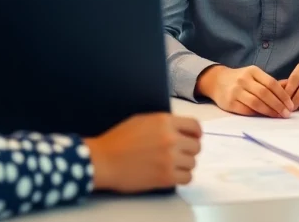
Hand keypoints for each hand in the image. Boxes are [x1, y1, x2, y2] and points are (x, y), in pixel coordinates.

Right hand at [85, 113, 201, 192]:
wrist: (103, 161)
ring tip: (172, 165)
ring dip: (184, 164)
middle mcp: (171, 138)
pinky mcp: (166, 177)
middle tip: (179, 154)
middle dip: (189, 150)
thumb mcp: (142, 120)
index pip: (195, 126)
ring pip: (193, 162)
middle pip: (196, 146)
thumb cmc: (117, 140)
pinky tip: (172, 175)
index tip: (193, 138)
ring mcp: (169, 158)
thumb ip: (163, 123)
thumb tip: (180, 129)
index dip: (196, 134)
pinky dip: (182, 177)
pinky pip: (187, 177)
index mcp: (165, 121)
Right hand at [197, 65, 294, 117]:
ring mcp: (235, 91)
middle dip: (278, 105)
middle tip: (287, 114)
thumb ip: (270, 82)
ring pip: (256, 103)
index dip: (283, 95)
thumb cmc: (241, 79)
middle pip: (265, 93)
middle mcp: (243, 79)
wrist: (216, 81)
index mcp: (252, 71)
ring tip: (278, 116)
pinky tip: (265, 117)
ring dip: (270, 111)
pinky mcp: (229, 102)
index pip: (271, 83)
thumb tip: (290, 88)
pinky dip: (257, 114)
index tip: (291, 105)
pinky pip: (246, 110)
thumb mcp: (254, 75)